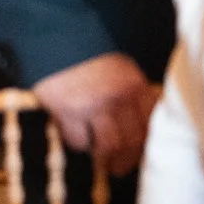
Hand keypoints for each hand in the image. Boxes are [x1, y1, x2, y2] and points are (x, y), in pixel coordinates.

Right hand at [33, 52, 156, 176]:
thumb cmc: (86, 55)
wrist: (51, 37)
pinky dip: (78, 143)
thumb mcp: (119, 67)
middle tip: (121, 166)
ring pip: (110, 147)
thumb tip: (142, 125)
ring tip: (103, 160)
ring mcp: (93, 104)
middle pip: (134, 140)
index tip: (143, 153)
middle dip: (129, 159)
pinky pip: (78, 141)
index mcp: (135, 84)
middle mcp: (118, 96)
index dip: (149, 144)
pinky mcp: (67, 111)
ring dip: (106, 158)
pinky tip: (76, 135)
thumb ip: (133, 93)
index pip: (153, 124)